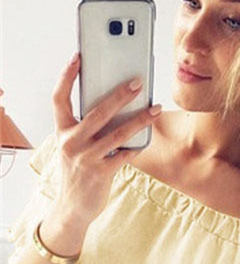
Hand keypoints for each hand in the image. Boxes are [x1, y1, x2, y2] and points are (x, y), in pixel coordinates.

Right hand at [51, 51, 160, 227]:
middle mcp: (71, 142)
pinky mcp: (101, 172)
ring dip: (140, 119)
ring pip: (118, 133)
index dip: (67, 76)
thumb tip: (117, 107)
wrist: (74, 206)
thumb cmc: (79, 170)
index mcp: (62, 131)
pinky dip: (138, 146)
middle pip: (97, 111)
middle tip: (138, 82)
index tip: (78, 57)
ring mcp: (86, 157)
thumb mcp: (75, 146)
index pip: (59, 98)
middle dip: (120, 95)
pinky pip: (125, 154)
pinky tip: (149, 138)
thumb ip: (88, 129)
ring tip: (156, 108)